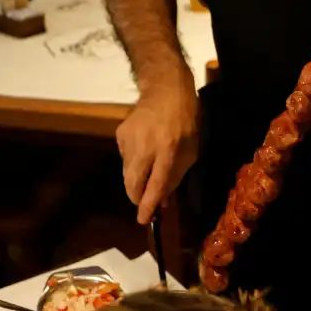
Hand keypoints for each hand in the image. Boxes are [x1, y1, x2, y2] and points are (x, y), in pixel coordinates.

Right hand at [115, 73, 198, 225]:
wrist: (165, 90)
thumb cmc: (185, 122)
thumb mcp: (190, 150)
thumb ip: (175, 176)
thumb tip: (161, 200)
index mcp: (169, 149)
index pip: (156, 183)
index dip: (148, 204)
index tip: (143, 220)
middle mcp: (146, 145)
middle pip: (133, 183)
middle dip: (137, 197)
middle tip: (144, 202)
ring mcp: (130, 139)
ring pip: (127, 173)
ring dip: (137, 179)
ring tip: (149, 168)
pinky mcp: (120, 134)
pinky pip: (125, 158)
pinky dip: (133, 162)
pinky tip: (144, 150)